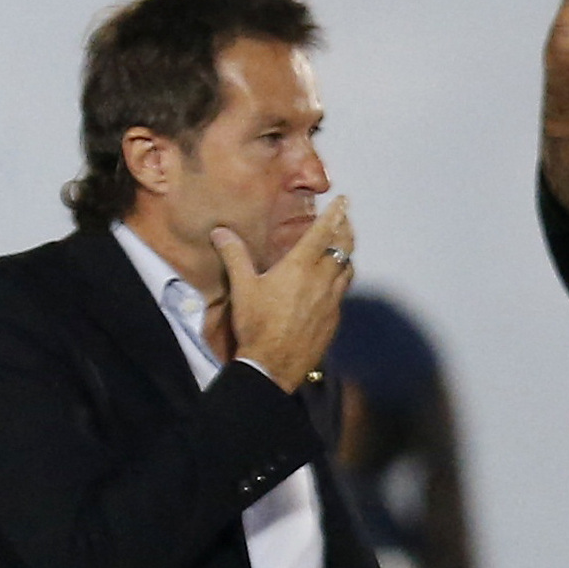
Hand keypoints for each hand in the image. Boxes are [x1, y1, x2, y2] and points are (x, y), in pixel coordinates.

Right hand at [211, 196, 353, 388]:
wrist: (272, 366)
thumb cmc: (256, 325)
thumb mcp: (242, 287)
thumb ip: (235, 256)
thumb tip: (221, 232)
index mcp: (299, 266)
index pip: (323, 232)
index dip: (335, 214)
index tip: (343, 202)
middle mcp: (321, 280)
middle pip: (343, 248)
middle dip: (346, 231)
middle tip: (346, 221)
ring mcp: (331, 301)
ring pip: (347, 271)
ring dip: (346, 257)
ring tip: (342, 250)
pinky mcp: (333, 320)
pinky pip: (342, 295)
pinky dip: (340, 283)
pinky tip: (332, 286)